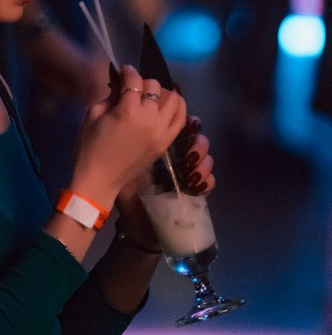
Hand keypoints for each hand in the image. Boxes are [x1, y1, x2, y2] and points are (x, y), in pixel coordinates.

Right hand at [70, 65, 186, 206]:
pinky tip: (166, 107)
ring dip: (162, 93)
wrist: (99, 180)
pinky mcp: (166, 142)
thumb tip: (122, 87)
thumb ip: (110, 97)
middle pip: (155, 86)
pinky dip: (177, 108)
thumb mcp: (93, 115)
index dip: (127, 72)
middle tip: (133, 90)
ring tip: (152, 98)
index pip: (134, 80)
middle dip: (143, 83)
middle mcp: (150, 118)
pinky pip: (181, 118)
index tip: (123, 72)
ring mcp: (161, 131)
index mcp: (128, 111)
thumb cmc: (89, 148)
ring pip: (174, 99)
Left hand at [115, 116, 215, 241]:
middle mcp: (178, 157)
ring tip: (192, 171)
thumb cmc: (124, 187)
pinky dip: (207, 181)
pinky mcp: (195, 193)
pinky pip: (210, 182)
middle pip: (199, 139)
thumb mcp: (124, 159)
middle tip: (190, 152)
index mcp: (162, 145)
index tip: (188, 123)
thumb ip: (130, 136)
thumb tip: (135, 116)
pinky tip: (196, 185)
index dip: (189, 122)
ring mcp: (188, 174)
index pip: (182, 125)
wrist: (131, 219)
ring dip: (204, 161)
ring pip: (207, 158)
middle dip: (199, 142)